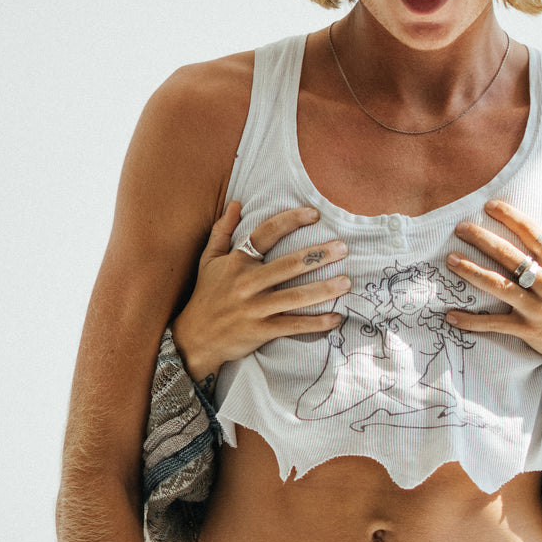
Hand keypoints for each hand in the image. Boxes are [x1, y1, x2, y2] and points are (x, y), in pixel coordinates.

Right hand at [171, 202, 349, 383]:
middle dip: (318, 255)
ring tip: (347, 282)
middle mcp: (247, 283)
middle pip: (288, 265)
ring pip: (295, 297)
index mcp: (237, 262)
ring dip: (324, 289)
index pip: (266, 233)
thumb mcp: (208, 260)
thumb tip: (236, 203)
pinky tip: (336, 318)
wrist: (194, 338)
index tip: (314, 214)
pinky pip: (293, 326)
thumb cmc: (206, 296)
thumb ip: (222, 230)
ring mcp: (255, 308)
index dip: (290, 221)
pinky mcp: (261, 331)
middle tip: (343, 248)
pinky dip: (316, 323)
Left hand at [444, 200, 541, 366]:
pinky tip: (451, 315)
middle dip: (484, 240)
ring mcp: (535, 308)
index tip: (491, 206)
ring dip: (473, 272)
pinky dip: (473, 322)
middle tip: (460, 228)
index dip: (512, 219)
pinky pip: (495, 325)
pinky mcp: (526, 330)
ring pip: (500, 287)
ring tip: (451, 260)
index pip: (535, 236)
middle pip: (511, 257)